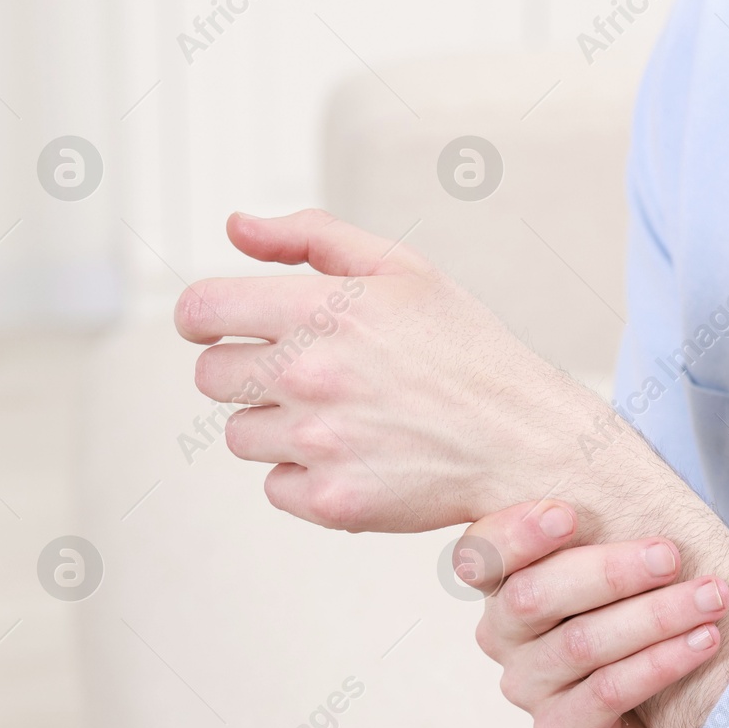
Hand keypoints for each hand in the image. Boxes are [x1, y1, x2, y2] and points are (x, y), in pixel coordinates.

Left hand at [181, 209, 728, 727]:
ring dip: (279, 427)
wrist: (530, 441)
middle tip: (309, 377)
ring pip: (241, 435)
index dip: (205, 318)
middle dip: (248, 373)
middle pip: (212, 377)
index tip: (226, 328)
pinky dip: (306, 477)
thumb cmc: (468, 350)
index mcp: (323, 308)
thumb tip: (235, 226)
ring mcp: (319, 444)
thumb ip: (310, 237)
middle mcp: (311, 375)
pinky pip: (275, 487)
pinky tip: (359, 457)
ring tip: (346, 418)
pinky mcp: (332, 502)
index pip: (198, 310)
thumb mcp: (403, 270)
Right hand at [457, 499, 728, 727]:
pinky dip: (661, 663)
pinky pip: (609, 692)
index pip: (483, 553)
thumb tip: (618, 457)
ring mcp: (527, 685)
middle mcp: (503, 634)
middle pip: (536, 597)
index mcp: (504, 579)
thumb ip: (606, 518)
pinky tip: (703, 642)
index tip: (568, 515)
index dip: (519, 533)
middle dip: (612, 571)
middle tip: (672, 554)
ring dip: (656, 616)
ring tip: (711, 597)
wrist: (665, 700)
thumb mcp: (621, 556)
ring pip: (582, 644)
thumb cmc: (641, 606)